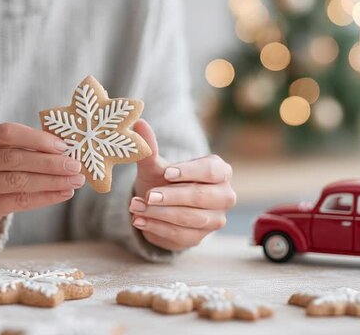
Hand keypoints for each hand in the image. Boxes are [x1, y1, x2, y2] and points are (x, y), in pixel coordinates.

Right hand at [0, 123, 84, 248]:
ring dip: (51, 180)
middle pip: (12, 158)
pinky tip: (63, 194)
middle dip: (49, 162)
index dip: (36, 138)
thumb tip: (65, 147)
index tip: (64, 146)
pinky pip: (17, 202)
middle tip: (75, 165)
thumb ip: (25, 148)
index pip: (6, 133)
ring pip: (17, 181)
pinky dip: (45, 197)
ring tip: (75, 180)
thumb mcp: (1, 157)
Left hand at [130, 120, 235, 250]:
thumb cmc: (164, 180)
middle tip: (147, 195)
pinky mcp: (200, 238)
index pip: (211, 171)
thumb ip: (149, 148)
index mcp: (220, 171)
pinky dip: (157, 228)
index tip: (166, 173)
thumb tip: (139, 122)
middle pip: (202, 198)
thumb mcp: (155, 165)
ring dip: (161, 214)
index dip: (189, 172)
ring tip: (135, 207)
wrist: (161, 205)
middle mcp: (224, 195)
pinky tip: (139, 221)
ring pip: (192, 219)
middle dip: (172, 197)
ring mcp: (215, 219)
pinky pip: (181, 236)